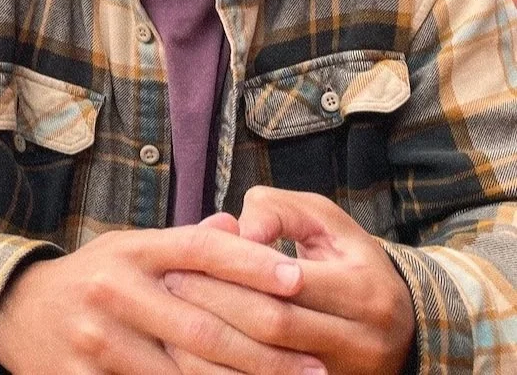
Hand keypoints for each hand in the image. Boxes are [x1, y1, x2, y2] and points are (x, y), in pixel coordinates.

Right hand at [0, 223, 326, 373]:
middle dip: (267, 351)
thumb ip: (184, 243)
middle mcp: (116, 291)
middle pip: (203, 324)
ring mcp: (99, 341)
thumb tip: (238, 226)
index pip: (200, 251)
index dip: (251, 264)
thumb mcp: (131, 247)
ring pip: (185, 373)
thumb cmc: (92, 277)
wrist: (17, 311)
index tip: (298, 278)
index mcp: (132, 251)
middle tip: (317, 365)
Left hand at [164, 187, 415, 374]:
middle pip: (274, 327)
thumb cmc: (347, 259)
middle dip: (216, 303)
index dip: (234, 268)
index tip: (187, 255)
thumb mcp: (324, 220)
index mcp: (365, 292)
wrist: (399, 326)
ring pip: (267, 367)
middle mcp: (363, 343)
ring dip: (213, 345)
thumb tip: (236, 228)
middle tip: (170, 284)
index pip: (288, 281)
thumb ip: (279, 212)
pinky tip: (194, 353)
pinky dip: (228, 372)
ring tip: (172, 318)